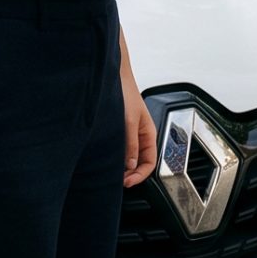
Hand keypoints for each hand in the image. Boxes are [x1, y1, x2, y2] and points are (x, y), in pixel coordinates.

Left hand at [122, 60, 157, 187]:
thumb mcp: (129, 120)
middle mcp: (140, 135)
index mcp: (149, 133)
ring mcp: (130, 133)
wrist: (113, 75)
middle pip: (140, 163)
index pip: (150, 163)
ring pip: (130, 157)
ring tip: (111, 173)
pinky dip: (116, 157)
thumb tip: (131, 165)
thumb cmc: (125, 92)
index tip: (127, 182)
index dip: (140, 175)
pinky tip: (107, 159)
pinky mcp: (119, 130)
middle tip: (117, 181)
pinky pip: (121, 149)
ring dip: (123, 167)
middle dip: (131, 174)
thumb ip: (131, 143)